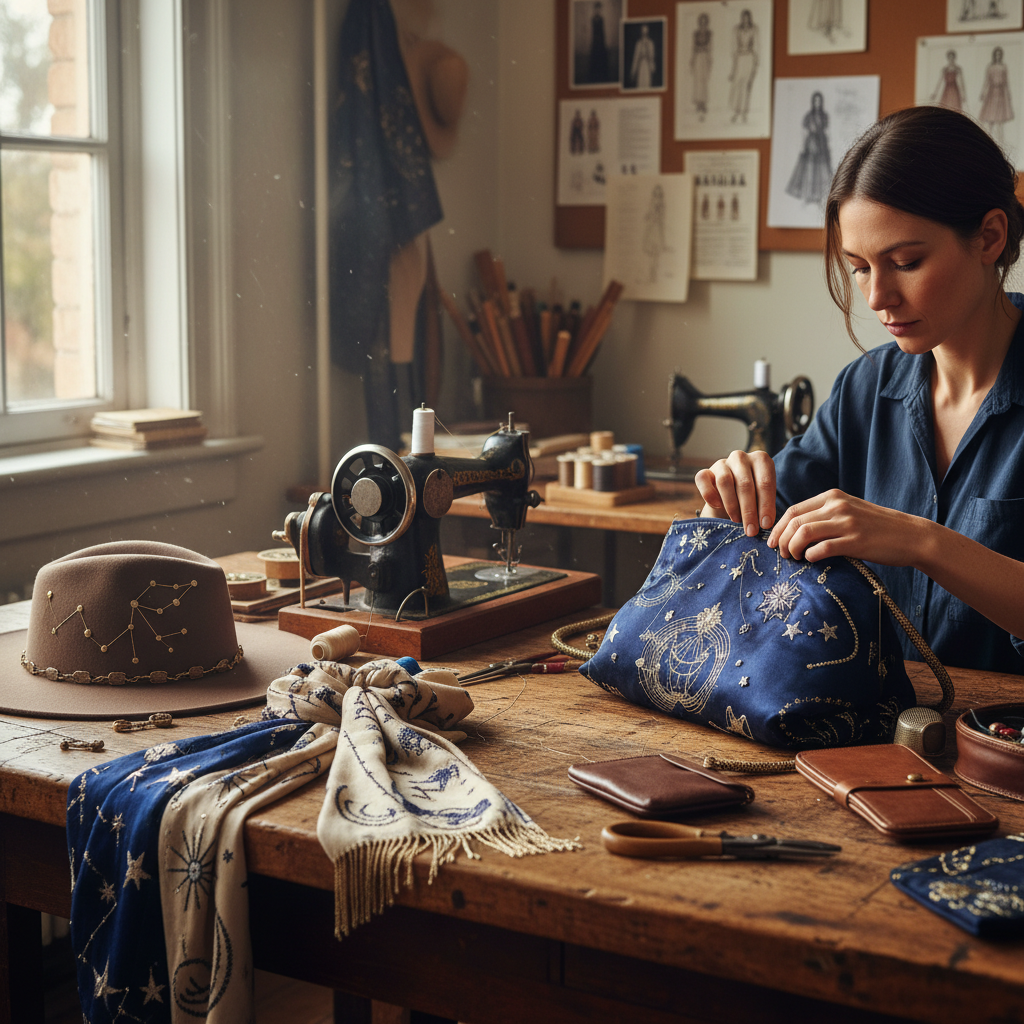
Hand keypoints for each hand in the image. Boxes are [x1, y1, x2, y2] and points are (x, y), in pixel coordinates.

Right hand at [694, 450, 775, 536]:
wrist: (733, 496)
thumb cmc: (753, 497)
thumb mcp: (764, 499)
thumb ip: (765, 507)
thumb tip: (765, 523)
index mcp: (761, 459)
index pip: (765, 482)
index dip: (766, 505)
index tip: (766, 524)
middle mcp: (741, 457)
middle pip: (745, 483)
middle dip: (749, 510)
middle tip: (751, 530)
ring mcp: (722, 463)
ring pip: (725, 481)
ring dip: (732, 505)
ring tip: (737, 521)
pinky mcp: (706, 471)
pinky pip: (703, 479)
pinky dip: (709, 494)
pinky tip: (718, 506)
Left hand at [768, 489, 923, 564]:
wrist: (911, 535)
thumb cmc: (876, 527)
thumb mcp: (849, 510)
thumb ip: (825, 513)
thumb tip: (793, 529)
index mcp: (832, 496)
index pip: (793, 510)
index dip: (778, 528)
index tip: (773, 542)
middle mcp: (838, 506)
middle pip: (794, 522)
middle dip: (781, 540)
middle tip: (781, 554)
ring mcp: (847, 523)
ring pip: (804, 533)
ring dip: (792, 548)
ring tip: (794, 558)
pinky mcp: (856, 541)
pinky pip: (822, 548)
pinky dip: (811, 555)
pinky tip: (811, 560)